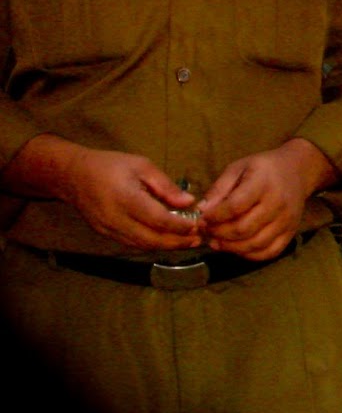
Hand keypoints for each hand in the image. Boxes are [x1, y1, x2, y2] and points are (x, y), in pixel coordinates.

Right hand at [6, 137, 202, 251]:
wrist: (72, 175)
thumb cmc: (110, 166)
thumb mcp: (141, 166)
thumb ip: (165, 186)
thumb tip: (189, 202)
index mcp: (126, 198)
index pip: (157, 219)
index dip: (179, 226)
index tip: (197, 225)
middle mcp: (116, 218)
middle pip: (151, 239)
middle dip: (177, 242)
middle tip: (198, 240)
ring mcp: (108, 229)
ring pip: (141, 245)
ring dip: (166, 246)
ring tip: (187, 242)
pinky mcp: (105, 234)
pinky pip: (131, 244)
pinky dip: (151, 244)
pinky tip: (166, 240)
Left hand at [199, 139, 334, 259]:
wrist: (297, 171)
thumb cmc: (263, 168)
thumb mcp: (238, 168)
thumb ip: (219, 189)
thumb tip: (202, 211)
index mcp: (263, 183)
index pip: (235, 206)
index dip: (214, 217)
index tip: (202, 218)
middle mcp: (278, 203)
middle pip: (243, 229)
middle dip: (219, 234)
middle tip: (207, 231)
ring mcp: (287, 220)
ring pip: (255, 244)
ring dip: (230, 247)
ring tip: (217, 242)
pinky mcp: (291, 232)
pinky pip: (269, 252)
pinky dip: (249, 255)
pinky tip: (237, 247)